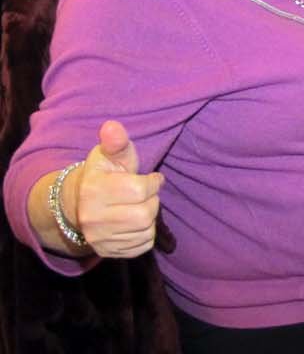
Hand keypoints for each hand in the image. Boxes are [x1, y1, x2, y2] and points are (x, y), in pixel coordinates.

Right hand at [74, 121, 163, 258]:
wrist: (77, 205)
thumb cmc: (102, 175)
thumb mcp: (109, 155)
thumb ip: (116, 142)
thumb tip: (112, 126)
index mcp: (93, 190)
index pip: (140, 190)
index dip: (152, 182)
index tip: (151, 179)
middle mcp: (92, 217)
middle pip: (145, 213)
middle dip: (152, 201)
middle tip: (145, 195)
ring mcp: (98, 238)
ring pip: (145, 230)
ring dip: (149, 217)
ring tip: (138, 207)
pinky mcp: (106, 252)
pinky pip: (142, 246)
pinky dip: (145, 234)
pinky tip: (134, 223)